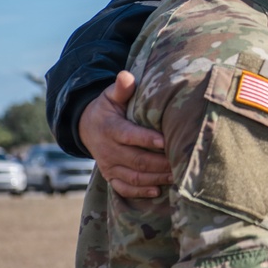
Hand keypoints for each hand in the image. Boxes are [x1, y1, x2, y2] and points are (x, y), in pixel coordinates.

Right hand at [79, 70, 172, 197]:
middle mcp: (108, 150)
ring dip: (154, 178)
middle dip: (159, 163)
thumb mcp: (111, 96)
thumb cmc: (108, 108)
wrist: (87, 127)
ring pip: (132, 176)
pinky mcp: (110, 176)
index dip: (146, 139)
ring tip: (176, 176)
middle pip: (135, 159)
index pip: (129, 135)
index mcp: (110, 128)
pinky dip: (139, 192)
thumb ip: (121, 88)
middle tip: (180, 162)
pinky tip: (157, 191)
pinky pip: (123, 188)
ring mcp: (109, 165)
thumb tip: (126, 75)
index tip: (165, 141)